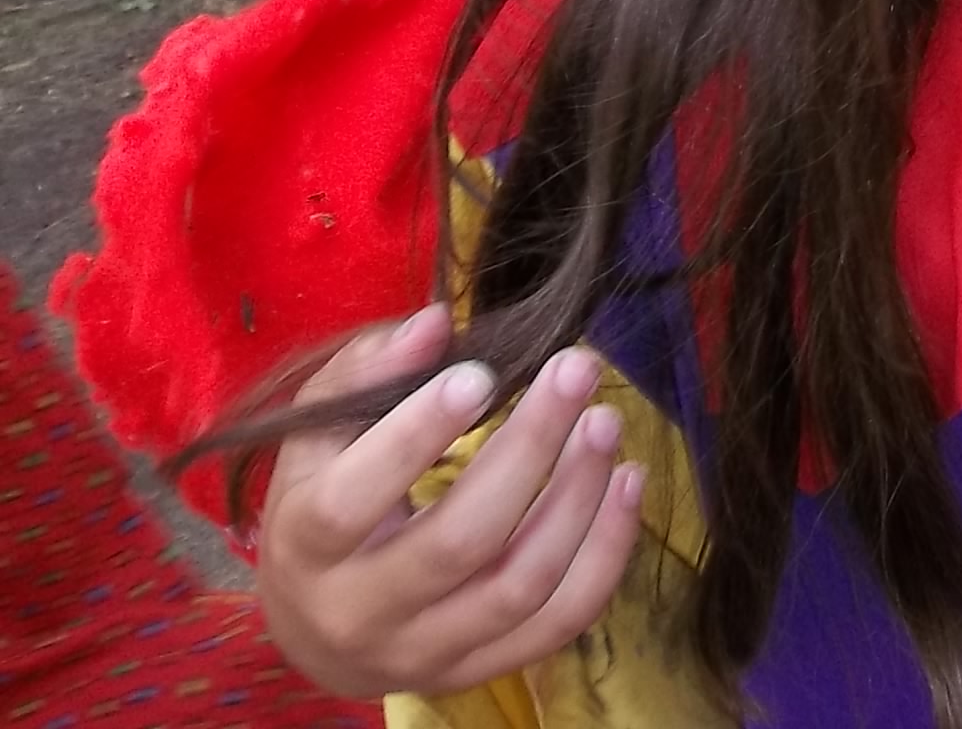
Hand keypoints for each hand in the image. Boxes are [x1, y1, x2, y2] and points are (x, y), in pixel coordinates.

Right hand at [255, 304, 646, 696]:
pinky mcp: (476, 671)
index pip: (351, 501)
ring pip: (521, 584)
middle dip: (530, 448)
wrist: (315, 625)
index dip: (417, 434)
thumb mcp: (321, 430)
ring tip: (605, 422)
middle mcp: (358, 613)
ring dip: (579, 497)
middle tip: (575, 370)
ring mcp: (423, 652)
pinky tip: (624, 482)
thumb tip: (436, 322)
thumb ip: (369, 370)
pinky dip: (606, 551)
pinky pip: (560, 621)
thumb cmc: (324, 497)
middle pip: (459, 542)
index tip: (483, 372)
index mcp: (305, 547)